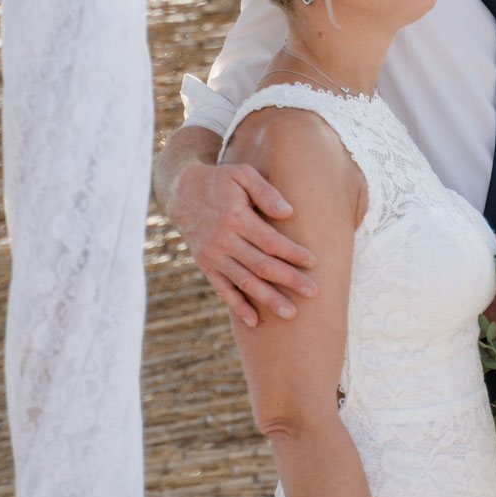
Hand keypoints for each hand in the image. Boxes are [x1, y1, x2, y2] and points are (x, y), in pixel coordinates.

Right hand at [167, 156, 317, 328]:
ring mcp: (212, 256)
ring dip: (268, 299)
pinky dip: (238, 307)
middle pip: (261, 266)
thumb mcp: (242, 175)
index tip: (313, 262)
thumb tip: (289, 213)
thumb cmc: (221, 180)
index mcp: (235, 217)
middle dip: (289, 280)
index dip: (292, 253)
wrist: (181, 192)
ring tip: (291, 313)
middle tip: (313, 292)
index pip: (270, 241)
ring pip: (245, 283)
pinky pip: (223, 290)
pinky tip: (255, 322)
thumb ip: (266, 192)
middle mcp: (223, 241)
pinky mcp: (205, 266)